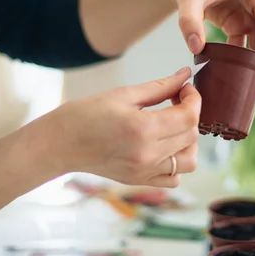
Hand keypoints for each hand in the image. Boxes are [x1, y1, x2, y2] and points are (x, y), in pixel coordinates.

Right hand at [30, 68, 199, 187]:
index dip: (194, 98)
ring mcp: (144, 172)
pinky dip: (176, 163)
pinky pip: (173, 178)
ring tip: (173, 126)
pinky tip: (164, 146)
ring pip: (189, 161)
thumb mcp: (123, 94)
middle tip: (177, 100)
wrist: (60, 143)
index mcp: (143, 129)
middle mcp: (147, 154)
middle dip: (191, 114)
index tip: (185, 88)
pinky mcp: (140, 181)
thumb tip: (185, 75)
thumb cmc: (86, 114)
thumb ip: (160, 86)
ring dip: (189, 141)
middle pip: (191, 136)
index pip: (188, 116)